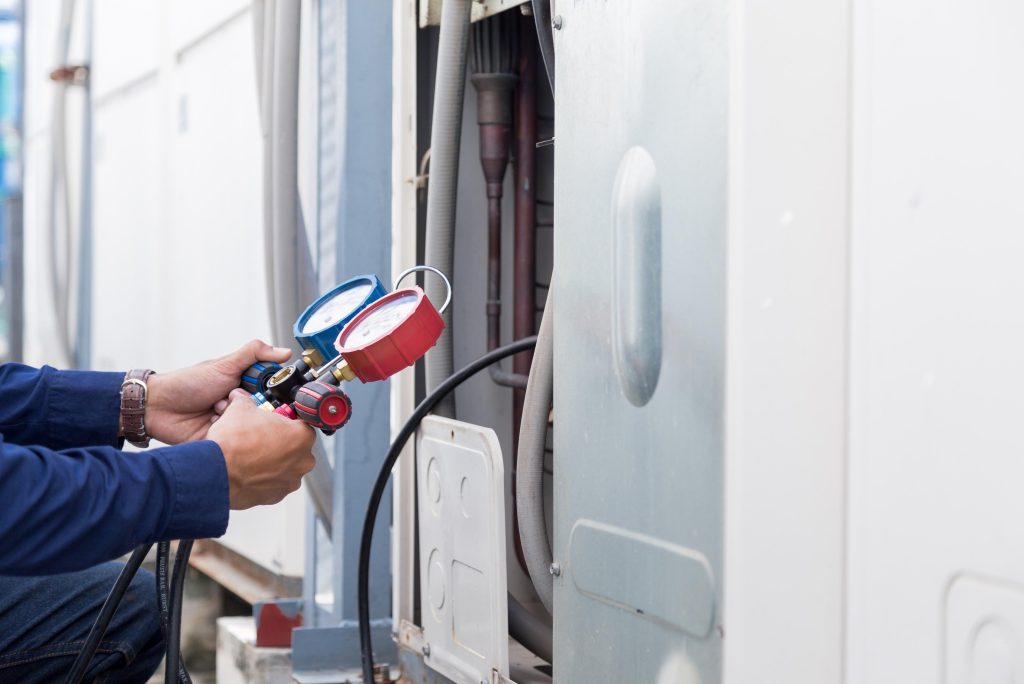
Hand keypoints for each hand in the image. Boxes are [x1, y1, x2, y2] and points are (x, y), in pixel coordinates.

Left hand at [145, 339, 292, 444]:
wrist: (157, 407)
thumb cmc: (187, 383)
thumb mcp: (224, 365)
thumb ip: (254, 354)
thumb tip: (285, 352)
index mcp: (244, 388)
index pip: (271, 392)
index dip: (275, 393)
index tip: (270, 391)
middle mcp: (240, 407)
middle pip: (265, 412)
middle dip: (253, 408)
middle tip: (236, 400)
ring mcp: (231, 425)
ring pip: (250, 428)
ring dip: (236, 420)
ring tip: (217, 411)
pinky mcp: (222, 442)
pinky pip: (235, 442)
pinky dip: (227, 435)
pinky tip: (214, 427)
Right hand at [207, 388, 315, 508]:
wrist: (216, 472)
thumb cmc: (233, 442)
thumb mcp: (240, 409)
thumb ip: (245, 400)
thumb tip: (239, 397)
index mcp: (302, 436)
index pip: (302, 423)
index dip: (286, 421)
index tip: (275, 421)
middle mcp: (303, 461)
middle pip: (296, 447)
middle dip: (281, 442)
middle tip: (261, 437)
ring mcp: (290, 481)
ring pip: (286, 467)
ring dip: (273, 461)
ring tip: (252, 455)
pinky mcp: (276, 496)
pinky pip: (274, 483)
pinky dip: (264, 478)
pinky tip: (248, 471)